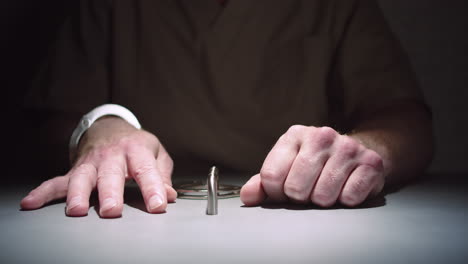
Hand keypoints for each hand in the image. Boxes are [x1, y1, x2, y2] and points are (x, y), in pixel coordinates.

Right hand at [20, 117, 176, 217]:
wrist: (109, 127)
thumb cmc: (136, 145)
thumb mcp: (155, 152)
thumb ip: (162, 174)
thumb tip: (170, 195)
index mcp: (136, 150)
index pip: (146, 170)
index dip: (153, 188)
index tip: (158, 205)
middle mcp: (112, 156)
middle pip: (110, 175)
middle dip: (110, 193)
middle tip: (112, 211)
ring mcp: (91, 163)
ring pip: (82, 178)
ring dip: (78, 194)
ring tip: (77, 210)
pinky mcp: (75, 170)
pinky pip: (57, 181)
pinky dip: (43, 192)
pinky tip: (31, 203)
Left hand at [240, 125, 384, 206]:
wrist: (355, 153)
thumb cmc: (314, 164)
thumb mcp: (285, 167)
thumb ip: (263, 183)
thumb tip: (247, 197)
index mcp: (295, 135)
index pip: (271, 177)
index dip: (276, 193)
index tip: (284, 191)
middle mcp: (321, 136)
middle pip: (295, 189)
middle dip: (300, 198)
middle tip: (308, 191)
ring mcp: (348, 148)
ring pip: (323, 197)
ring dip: (323, 201)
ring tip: (326, 188)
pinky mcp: (371, 163)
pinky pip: (350, 198)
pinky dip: (345, 201)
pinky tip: (345, 188)